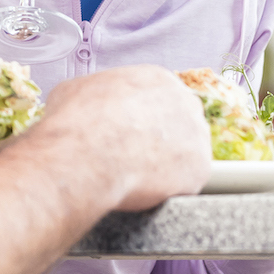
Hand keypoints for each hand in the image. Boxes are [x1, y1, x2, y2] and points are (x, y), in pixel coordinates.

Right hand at [40, 65, 212, 209]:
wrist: (88, 154)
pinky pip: (188, 183)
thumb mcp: (72, 93)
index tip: (130, 138)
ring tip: (137, 180)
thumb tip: (81, 107)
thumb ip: (90, 97)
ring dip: (167, 168)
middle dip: (160, 143)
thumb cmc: (75, 124)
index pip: (158, 101)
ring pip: (185, 155)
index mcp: (156, 80)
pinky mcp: (200, 167)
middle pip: (177, 124)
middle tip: (135, 161)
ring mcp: (197, 134)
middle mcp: (184, 100)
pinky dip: (170, 191)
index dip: (143, 123)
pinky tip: (147, 194)